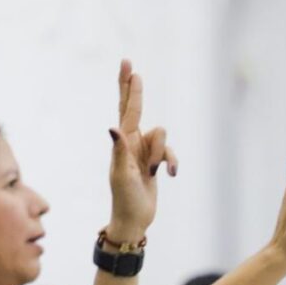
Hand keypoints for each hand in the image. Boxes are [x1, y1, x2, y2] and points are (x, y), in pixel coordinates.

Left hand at [106, 60, 177, 240]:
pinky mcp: (155, 160)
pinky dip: (172, 162)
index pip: (126, 109)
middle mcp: (132, 141)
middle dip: (134, 90)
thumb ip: (120, 151)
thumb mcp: (122, 175)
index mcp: (122, 141)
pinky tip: (170, 176)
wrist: (134, 219)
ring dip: (162, 155)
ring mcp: (144, 150)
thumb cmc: (124, 198)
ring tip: (151, 173)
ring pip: (163, 136)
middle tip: (130, 66)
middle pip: (135, 109)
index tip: (128, 66)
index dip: (127, 87)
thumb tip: (113, 128)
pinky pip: (170, 153)